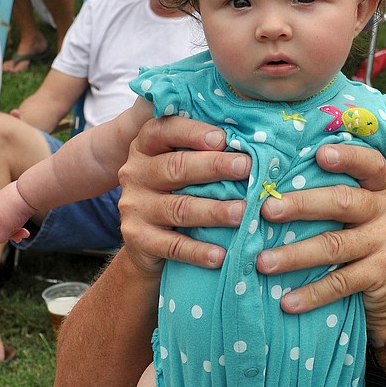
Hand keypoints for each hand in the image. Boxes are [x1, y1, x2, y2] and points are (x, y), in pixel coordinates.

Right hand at [0, 181, 33, 244]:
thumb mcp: (3, 228)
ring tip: (25, 233)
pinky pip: (15, 219)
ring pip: (7, 225)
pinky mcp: (14, 204)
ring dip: (16, 231)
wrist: (31, 192)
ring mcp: (3, 205)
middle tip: (20, 236)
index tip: (7, 232)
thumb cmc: (15, 208)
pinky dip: (20, 224)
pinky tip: (26, 229)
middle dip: (9, 234)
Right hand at [116, 115, 249, 278]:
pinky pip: (172, 245)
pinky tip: (221, 255)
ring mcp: (134, 206)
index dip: (192, 132)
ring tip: (243, 213)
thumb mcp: (182, 166)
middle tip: (247, 167)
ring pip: (179, 208)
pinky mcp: (137, 238)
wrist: (146, 242)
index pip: (164, 131)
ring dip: (214, 211)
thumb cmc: (178, 192)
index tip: (222, 138)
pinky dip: (198, 251)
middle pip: (176, 167)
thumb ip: (203, 149)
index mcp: (146, 147)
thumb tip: (251, 137)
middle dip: (214, 167)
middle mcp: (135, 173)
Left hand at [254, 142, 385, 338]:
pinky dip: (311, 293)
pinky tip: (286, 301)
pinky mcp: (384, 273)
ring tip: (262, 262)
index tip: (319, 153)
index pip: (369, 163)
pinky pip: (341, 282)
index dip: (347, 156)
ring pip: (334, 245)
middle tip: (266, 210)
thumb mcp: (350, 218)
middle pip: (342, 201)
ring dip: (294, 255)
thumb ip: (325, 196)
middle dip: (301, 205)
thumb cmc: (355, 247)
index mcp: (376, 189)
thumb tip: (270, 182)